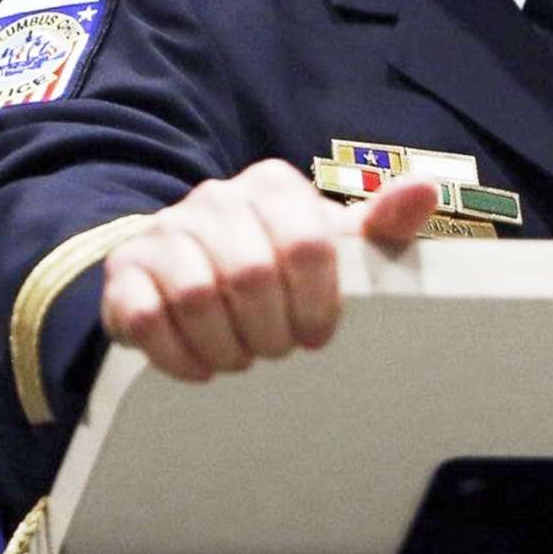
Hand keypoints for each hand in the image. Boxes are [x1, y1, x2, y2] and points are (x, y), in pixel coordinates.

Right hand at [98, 158, 442, 382]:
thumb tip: (427, 189)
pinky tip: (201, 367)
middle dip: (270, 330)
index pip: (307, 243)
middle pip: (251, 273)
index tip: (317, 334)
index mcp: (272, 187)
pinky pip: (146, 316)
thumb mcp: (331, 245)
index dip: (317, 303)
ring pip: (196, 295)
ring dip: (226, 345)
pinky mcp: (125, 271)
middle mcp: (214, 199)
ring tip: (240, 357)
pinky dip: (179, 355)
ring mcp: (164, 231)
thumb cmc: (277, 263)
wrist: (188, 268)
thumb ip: (381, 224)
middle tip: (276, 350)